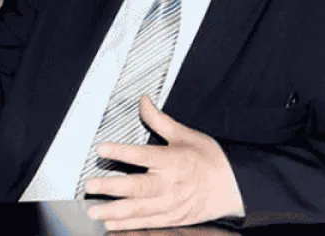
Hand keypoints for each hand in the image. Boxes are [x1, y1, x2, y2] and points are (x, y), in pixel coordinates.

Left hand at [85, 96, 244, 230]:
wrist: (232, 187)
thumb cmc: (209, 160)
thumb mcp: (186, 135)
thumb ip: (160, 120)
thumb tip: (144, 102)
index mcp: (172, 160)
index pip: (142, 155)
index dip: (120, 152)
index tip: (101, 149)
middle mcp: (170, 184)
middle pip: (137, 186)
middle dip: (111, 187)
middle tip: (91, 184)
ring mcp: (170, 204)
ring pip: (139, 209)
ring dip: (114, 211)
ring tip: (94, 210)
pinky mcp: (171, 218)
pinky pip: (147, 223)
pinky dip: (128, 224)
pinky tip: (111, 223)